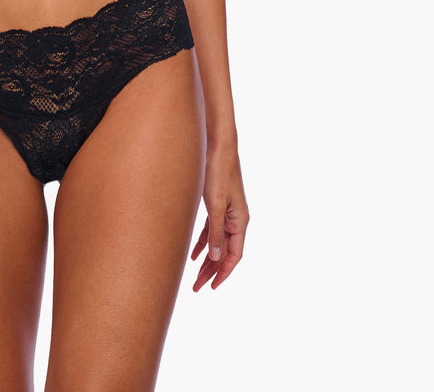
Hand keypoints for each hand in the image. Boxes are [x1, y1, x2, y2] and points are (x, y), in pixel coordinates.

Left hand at [191, 144, 247, 291]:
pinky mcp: (217, 203)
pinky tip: (193, 253)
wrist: (217, 145)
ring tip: (195, 277)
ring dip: (207, 260)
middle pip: (225, 252)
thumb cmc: (217, 171)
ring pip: (217, 242)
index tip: (212, 288)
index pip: (234, 255)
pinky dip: (203, 242)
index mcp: (240, 220)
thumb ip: (215, 231)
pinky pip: (211, 230)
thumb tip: (214, 257)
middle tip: (197, 288)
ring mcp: (227, 211)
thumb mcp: (215, 203)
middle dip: (212, 271)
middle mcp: (236, 218)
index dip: (223, 273)